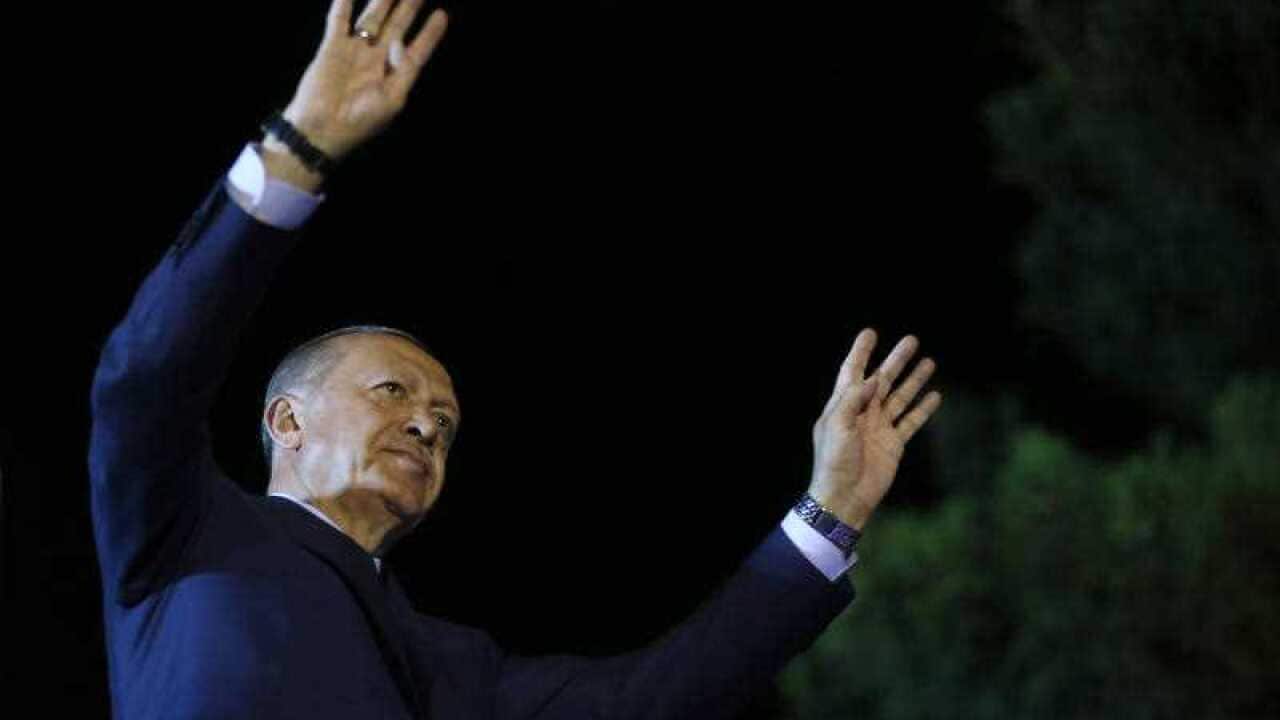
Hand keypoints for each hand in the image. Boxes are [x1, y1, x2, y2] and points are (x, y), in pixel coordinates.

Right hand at [275, 0, 448, 163]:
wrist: (323, 129)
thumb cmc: (361, 121)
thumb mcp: (392, 100)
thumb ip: (404, 69)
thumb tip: (401, 42)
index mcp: (394, 77)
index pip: (417, 50)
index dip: (430, 34)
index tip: (441, 15)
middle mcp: (376, 60)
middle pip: (396, 27)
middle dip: (408, 7)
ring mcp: (355, 51)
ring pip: (372, 18)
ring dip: (382, 1)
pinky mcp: (332, 47)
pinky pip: (340, 20)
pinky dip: (343, 4)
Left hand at [807, 329, 942, 529]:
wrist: (845, 496)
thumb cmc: (834, 462)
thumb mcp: (837, 426)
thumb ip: (853, 400)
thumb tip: (872, 379)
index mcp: (843, 405)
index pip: (853, 372)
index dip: (861, 352)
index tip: (871, 332)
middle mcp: (862, 413)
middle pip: (882, 379)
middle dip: (896, 360)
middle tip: (912, 340)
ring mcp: (879, 428)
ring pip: (900, 397)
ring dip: (914, 380)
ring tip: (929, 361)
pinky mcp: (893, 444)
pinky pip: (910, 422)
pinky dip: (923, 409)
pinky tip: (935, 396)